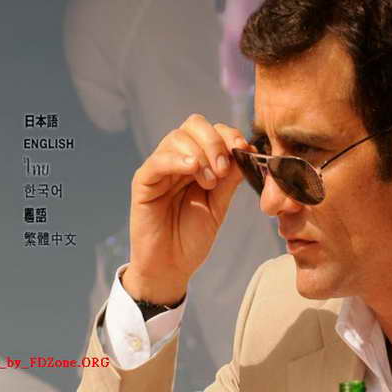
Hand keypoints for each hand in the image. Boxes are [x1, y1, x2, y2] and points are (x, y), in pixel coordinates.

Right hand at [122, 114, 250, 303]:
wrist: (171, 266)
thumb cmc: (193, 236)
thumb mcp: (219, 204)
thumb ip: (230, 178)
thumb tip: (247, 150)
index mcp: (196, 161)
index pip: (211, 130)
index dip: (229, 134)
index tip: (243, 150)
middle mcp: (177, 160)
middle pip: (193, 125)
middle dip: (215, 141)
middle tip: (224, 169)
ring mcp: (159, 169)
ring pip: (176, 138)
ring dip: (200, 154)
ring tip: (210, 182)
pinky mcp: (143, 183)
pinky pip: (157, 161)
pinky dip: (177, 160)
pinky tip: (192, 170)